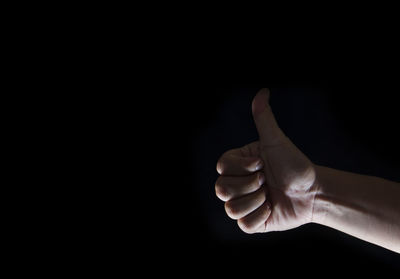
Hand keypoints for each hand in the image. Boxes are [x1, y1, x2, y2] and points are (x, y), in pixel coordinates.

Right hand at [215, 88, 318, 232]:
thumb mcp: (277, 141)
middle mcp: (236, 184)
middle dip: (250, 184)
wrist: (312, 192)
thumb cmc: (294, 164)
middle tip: (266, 180)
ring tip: (269, 195)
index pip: (221, 167)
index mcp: (237, 165)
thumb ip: (264, 119)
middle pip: (221, 189)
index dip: (242, 167)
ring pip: (231, 208)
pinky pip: (243, 224)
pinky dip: (261, 216)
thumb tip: (262, 91)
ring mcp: (242, 203)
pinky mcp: (251, 222)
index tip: (261, 164)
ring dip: (256, 200)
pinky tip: (271, 209)